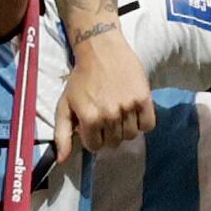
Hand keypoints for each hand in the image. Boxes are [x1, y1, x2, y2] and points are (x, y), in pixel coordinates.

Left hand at [61, 23, 154, 153]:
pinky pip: (148, 126)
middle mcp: (109, 115)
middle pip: (114, 142)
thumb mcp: (64, 105)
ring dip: (125, 129)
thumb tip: (61, 160)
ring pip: (131, 136)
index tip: (92, 126)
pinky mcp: (144, 99)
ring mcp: (128, 107)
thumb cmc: (80, 78)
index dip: (92, 138)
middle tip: (106, 118)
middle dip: (108, 134)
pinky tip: (133, 113)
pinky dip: (142, 123)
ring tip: (118, 114)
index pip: (95, 147)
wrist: (101, 50)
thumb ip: (62, 134)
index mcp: (89, 118)